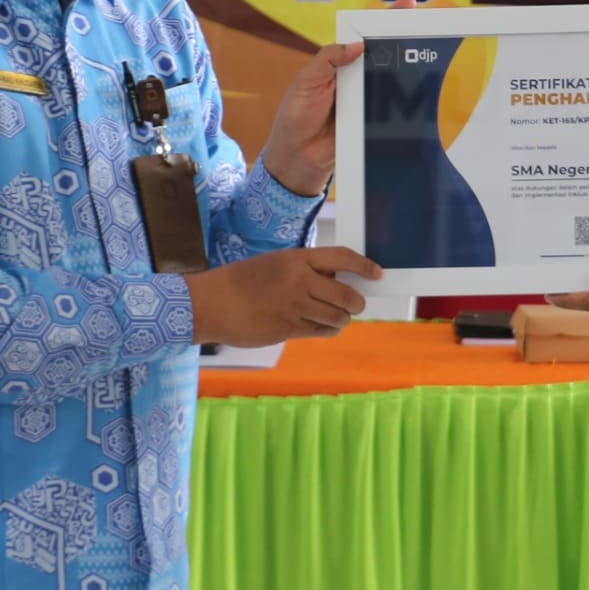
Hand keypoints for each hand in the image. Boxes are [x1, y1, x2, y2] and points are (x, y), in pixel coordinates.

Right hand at [186, 247, 381, 345]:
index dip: (364, 266)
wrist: (211, 303)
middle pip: (347, 295)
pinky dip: (327, 329)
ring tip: (336, 316)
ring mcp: (295, 307)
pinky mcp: (288, 329)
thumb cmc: (241, 281)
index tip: (378, 273)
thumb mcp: (275, 263)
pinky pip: (321, 331)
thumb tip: (335, 280)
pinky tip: (322, 326)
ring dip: (342, 319)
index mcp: (297, 259)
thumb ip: (304, 270)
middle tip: (355, 303)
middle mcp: (300, 282)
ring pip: (338, 317)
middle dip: (356, 302)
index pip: (342, 258)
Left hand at [259, 0, 416, 194]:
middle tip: (428, 28)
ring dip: (408, 70)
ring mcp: (368, 100)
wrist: (297, 157)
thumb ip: (328, 59)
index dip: (386, 19)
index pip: (364, 36)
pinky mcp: (375, 122)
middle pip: (385, 55)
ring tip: (428, 54)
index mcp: (339, 63)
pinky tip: (420, 92)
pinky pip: (393, 109)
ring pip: (393, 80)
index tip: (409, 4)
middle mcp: (357, 78)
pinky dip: (404, 102)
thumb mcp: (307, 82)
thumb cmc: (297, 116)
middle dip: (406, 40)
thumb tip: (358, 44)